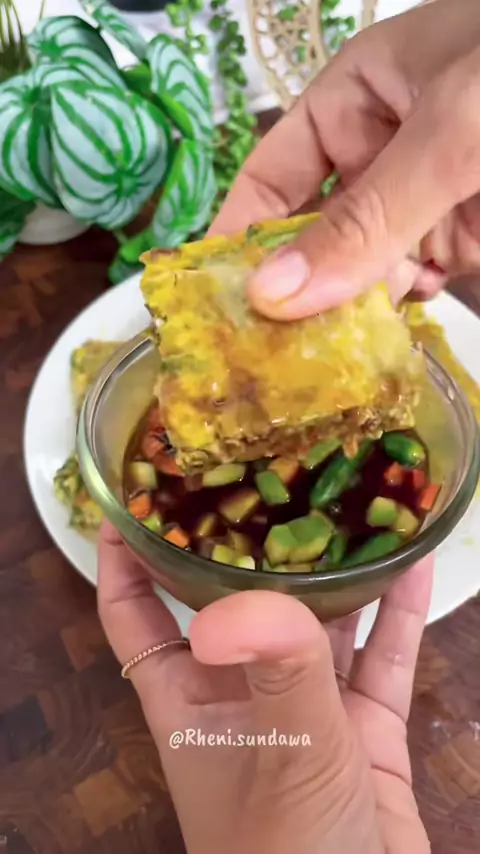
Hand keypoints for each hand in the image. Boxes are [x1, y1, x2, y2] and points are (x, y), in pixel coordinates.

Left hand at [98, 522, 432, 853]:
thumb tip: (247, 601)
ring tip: (346, 504)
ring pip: (315, 624)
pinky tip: (416, 565)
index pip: (136, 615)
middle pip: (232, 602)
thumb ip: (279, 672)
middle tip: (262, 476)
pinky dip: (397, 615)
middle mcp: (241, 696)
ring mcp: (305, 711)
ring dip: (331, 572)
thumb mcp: (285, 755)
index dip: (125, 558)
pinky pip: (381, 659)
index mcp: (189, 701)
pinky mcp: (363, 732)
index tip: (132, 498)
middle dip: (244, 545)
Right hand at [211, 0, 479, 316]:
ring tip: (331, 344)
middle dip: (293, 285)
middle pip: (311, 233)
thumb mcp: (447, 134)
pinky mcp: (460, 238)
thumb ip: (365, 218)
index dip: (238, 233)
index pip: (271, 175)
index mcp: (353, 100)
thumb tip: (270, 294)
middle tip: (262, 348)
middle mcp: (378, 155)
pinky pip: (410, 284)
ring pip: (359, 269)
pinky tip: (388, 328)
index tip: (206, 295)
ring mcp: (421, 201)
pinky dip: (398, 307)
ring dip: (347, 305)